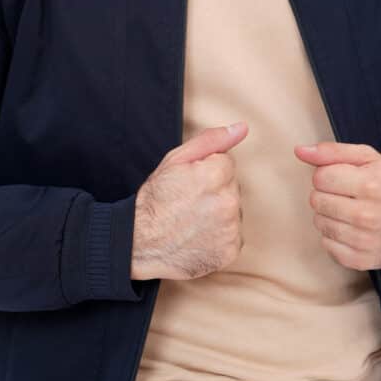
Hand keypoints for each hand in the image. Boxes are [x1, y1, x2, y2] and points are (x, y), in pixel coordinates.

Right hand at [131, 122, 247, 280]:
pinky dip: (219, 238)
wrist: (138, 243)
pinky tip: (199, 237)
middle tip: (188, 204)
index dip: (206, 172)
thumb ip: (211, 141)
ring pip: (233, 213)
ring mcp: (231, 229)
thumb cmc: (154, 201)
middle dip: (215, 192)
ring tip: (193, 222)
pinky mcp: (230, 251)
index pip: (227, 164)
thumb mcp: (175, 161)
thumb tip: (242, 128)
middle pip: (232, 188)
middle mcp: (229, 201)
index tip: (189, 186)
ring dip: (219, 215)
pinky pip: (233, 237)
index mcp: (218, 174)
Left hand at [293, 139, 380, 268]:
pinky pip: (327, 245)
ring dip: (330, 215)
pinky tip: (352, 229)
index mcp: (370, 185)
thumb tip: (300, 151)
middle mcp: (368, 215)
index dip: (328, 175)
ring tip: (350, 211)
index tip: (343, 178)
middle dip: (327, 195)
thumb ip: (332, 152)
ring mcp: (365, 241)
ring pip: (319, 223)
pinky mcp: (361, 260)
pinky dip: (335, 237)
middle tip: (347, 195)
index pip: (320, 178)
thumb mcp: (368, 158)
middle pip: (316, 201)